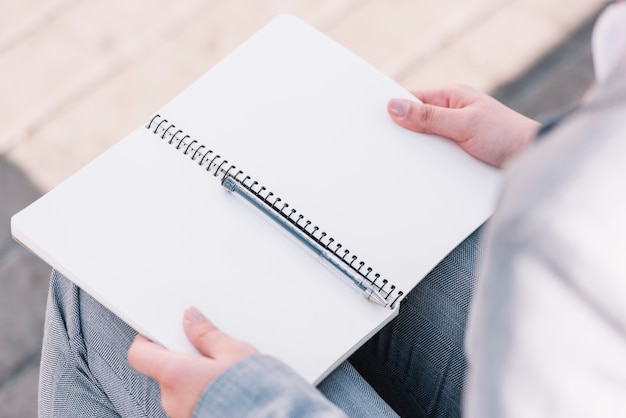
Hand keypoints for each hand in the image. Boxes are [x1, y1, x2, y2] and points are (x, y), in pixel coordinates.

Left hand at [127, 307, 258, 417]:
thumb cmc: (252, 391)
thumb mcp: (233, 351)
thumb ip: (207, 334)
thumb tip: (191, 319)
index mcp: (175, 375)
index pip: (140, 353)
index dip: (148, 337)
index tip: (163, 327)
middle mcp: (171, 399)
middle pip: (163, 368)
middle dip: (182, 355)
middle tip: (206, 347)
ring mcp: (180, 414)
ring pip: (178, 386)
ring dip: (193, 375)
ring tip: (222, 369)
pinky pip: (189, 401)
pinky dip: (201, 391)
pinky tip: (223, 386)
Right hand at [388, 85, 539, 167]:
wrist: (534, 161)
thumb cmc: (506, 135)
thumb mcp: (465, 124)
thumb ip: (429, 117)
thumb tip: (394, 106)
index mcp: (452, 98)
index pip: (412, 99)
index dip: (393, 109)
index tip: (373, 120)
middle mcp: (452, 115)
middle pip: (415, 123)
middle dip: (402, 135)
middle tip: (380, 147)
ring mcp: (455, 136)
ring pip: (424, 144)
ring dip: (416, 155)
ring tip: (397, 165)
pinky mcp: (458, 156)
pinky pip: (435, 160)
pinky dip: (427, 167)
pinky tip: (417, 176)